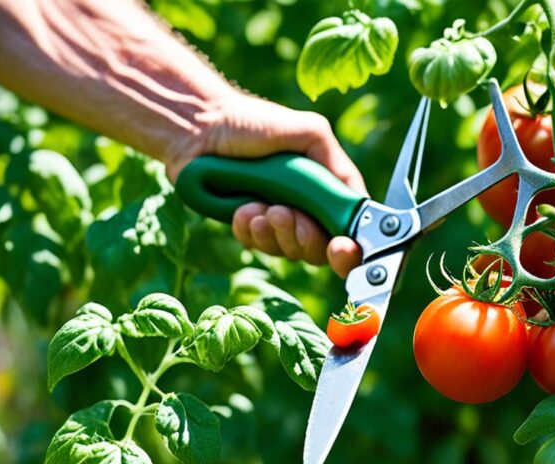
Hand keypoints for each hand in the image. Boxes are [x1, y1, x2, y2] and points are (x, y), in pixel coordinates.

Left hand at [185, 94, 365, 277]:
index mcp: (325, 187)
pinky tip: (240, 208)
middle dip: (303, 236)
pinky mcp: (246, 225)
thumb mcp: (309, 132)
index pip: (347, 229)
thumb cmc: (252, 121)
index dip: (347, 247)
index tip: (340, 247)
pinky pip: (255, 245)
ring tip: (255, 205)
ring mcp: (274, 218)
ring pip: (286, 250)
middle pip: (317, 248)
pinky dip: (249, 230)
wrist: (198, 127)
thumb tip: (357, 201)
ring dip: (273, 231)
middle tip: (282, 213)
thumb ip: (337, 166)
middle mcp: (304, 206)